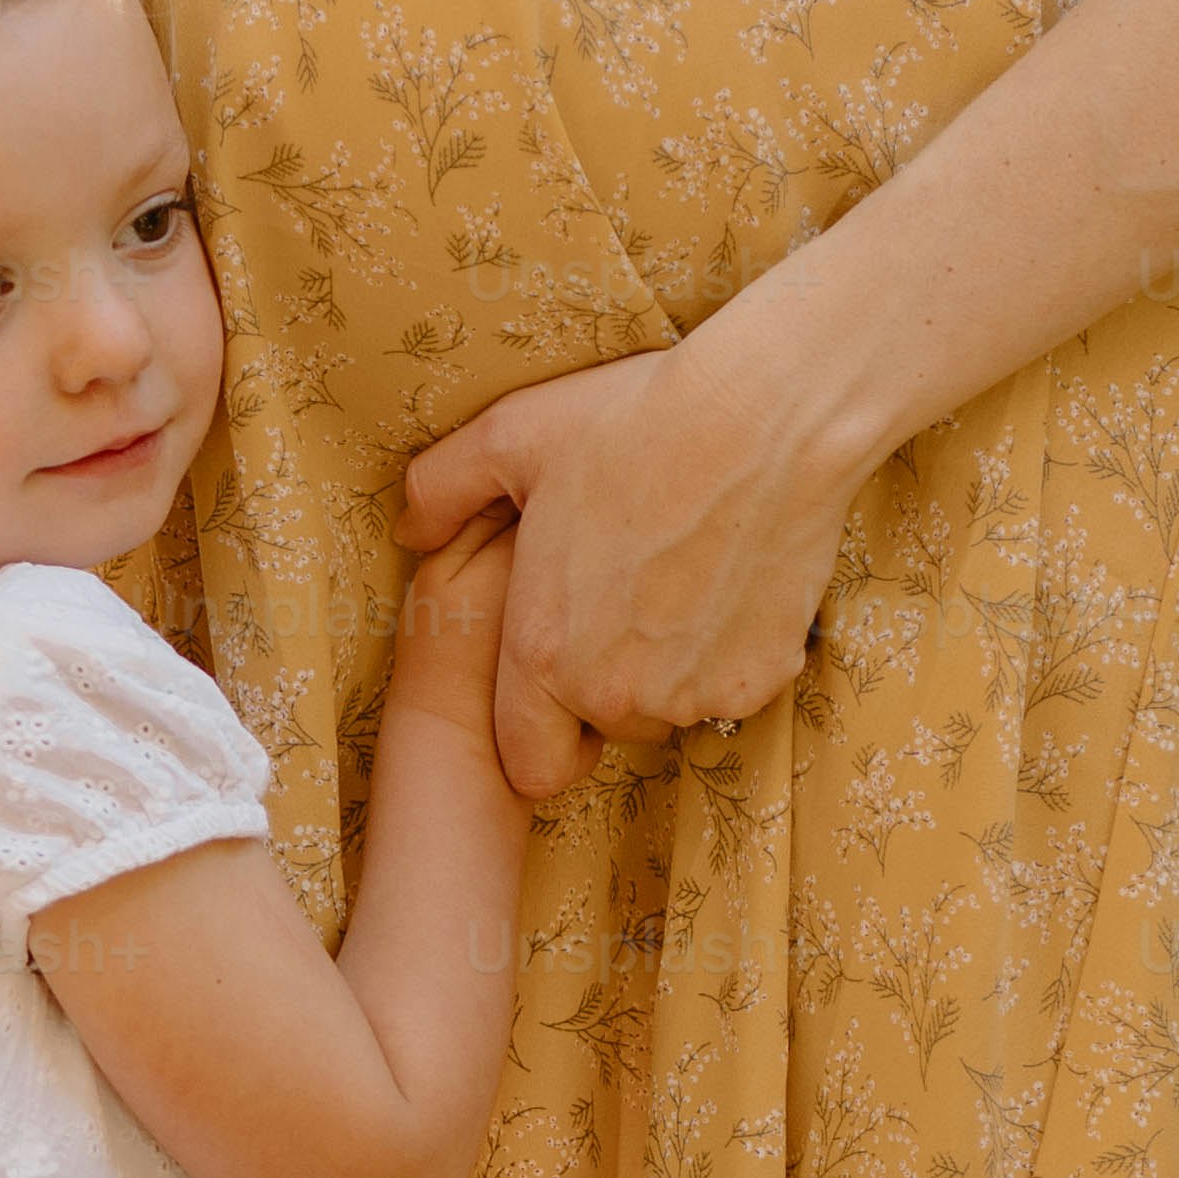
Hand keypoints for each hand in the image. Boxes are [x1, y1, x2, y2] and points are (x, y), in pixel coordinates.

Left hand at [398, 314, 875, 800]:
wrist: (768, 414)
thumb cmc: (635, 420)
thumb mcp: (512, 437)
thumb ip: (441, 490)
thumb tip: (410, 531)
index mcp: (543, 653)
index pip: (529, 763)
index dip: (538, 730)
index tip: (558, 678)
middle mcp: (617, 692)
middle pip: (604, 728)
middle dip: (605, 682)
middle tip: (624, 594)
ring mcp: (695, 692)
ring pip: (670, 709)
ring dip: (666, 667)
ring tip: (676, 578)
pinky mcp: (764, 678)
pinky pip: (730, 686)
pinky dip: (726, 650)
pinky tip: (725, 577)